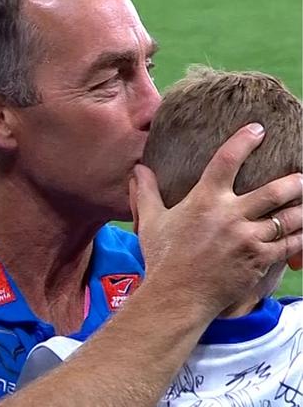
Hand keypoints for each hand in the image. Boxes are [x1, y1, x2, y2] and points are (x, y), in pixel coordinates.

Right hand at [131, 123, 301, 315]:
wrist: (177, 295)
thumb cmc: (163, 257)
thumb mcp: (151, 221)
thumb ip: (146, 192)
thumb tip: (138, 169)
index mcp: (205, 200)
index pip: (227, 160)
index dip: (244, 141)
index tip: (258, 129)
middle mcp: (231, 215)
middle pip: (274, 191)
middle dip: (294, 181)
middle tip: (302, 176)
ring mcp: (249, 238)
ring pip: (289, 218)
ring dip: (302, 208)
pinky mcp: (260, 260)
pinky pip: (290, 244)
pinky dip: (301, 236)